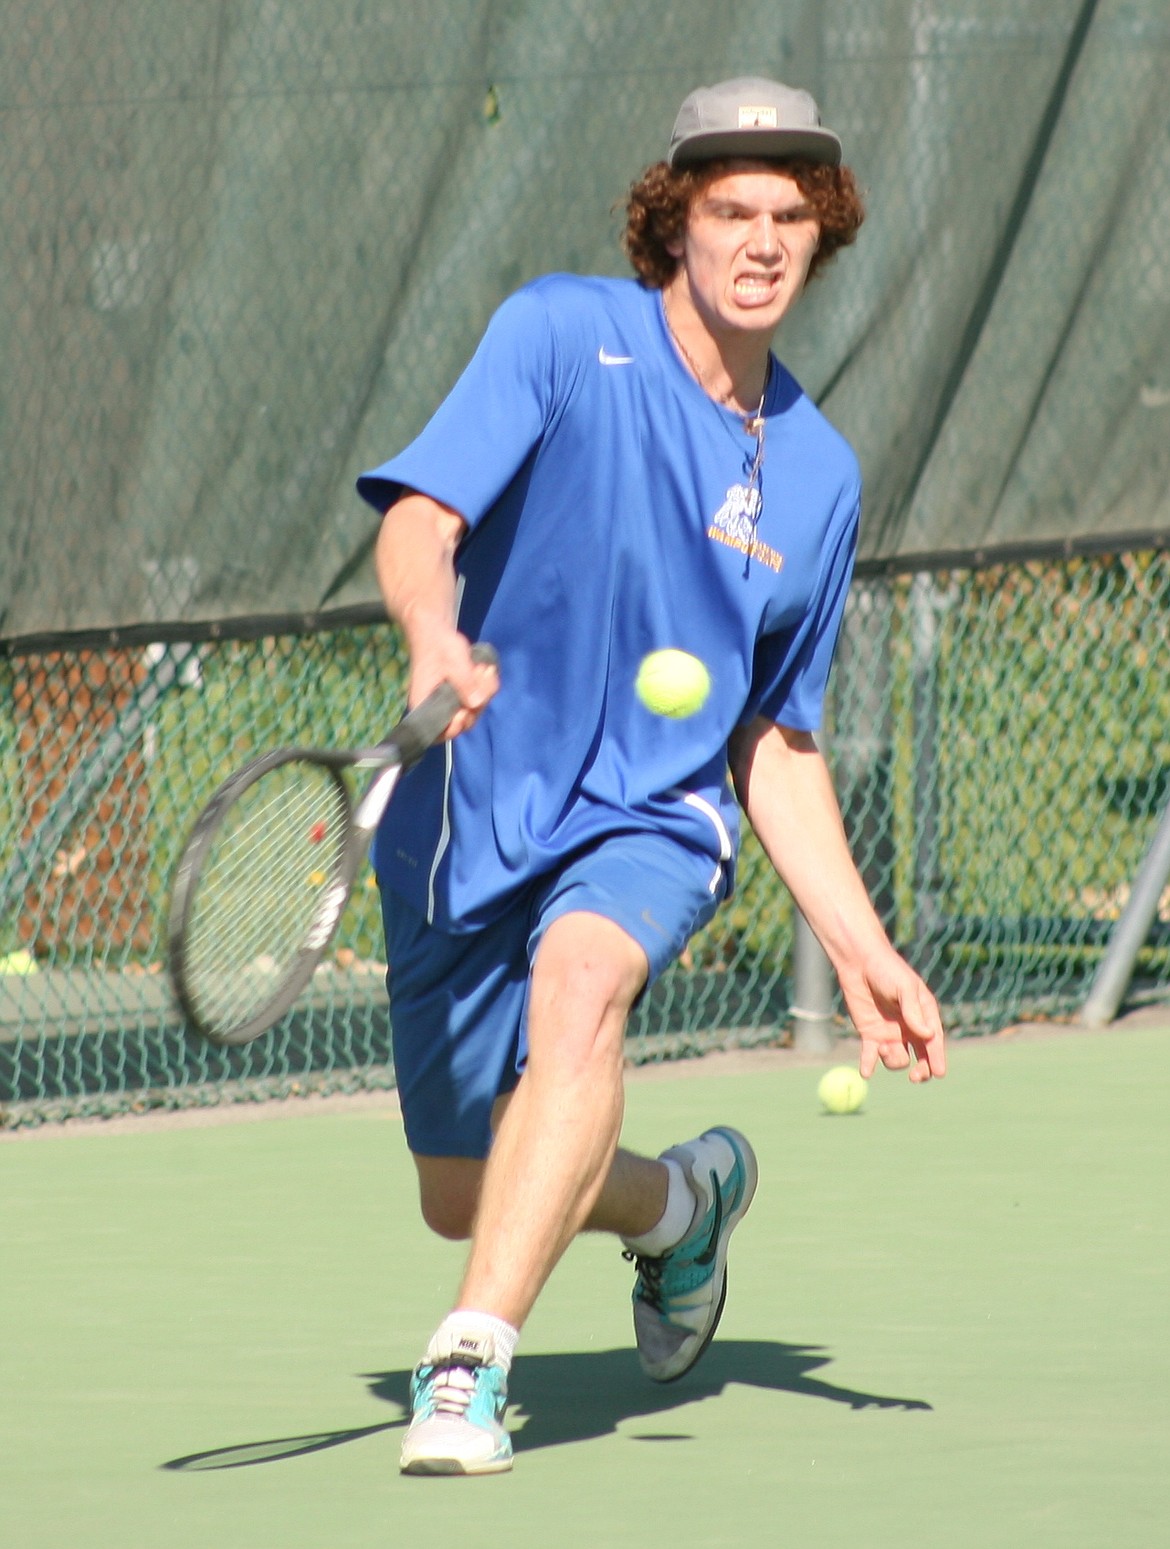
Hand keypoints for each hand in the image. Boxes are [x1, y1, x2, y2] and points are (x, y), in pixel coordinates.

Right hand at [407, 631, 498, 740]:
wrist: (437, 631)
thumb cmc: (439, 646)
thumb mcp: (453, 662)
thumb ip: (464, 683)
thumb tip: (476, 703)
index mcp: (424, 705)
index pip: (438, 733)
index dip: (454, 728)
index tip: (464, 712)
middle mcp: (438, 708)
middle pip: (464, 721)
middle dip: (477, 701)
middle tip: (479, 674)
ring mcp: (453, 702)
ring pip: (475, 709)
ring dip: (484, 690)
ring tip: (482, 668)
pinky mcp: (464, 695)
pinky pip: (480, 699)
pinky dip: (487, 686)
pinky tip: (486, 669)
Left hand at [837, 948, 946, 1083]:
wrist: (859, 962)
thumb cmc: (887, 970)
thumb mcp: (904, 988)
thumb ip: (913, 1011)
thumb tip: (927, 1035)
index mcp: (924, 1015)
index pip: (934, 1041)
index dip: (937, 1058)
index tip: (939, 1073)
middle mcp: (910, 1028)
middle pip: (921, 1058)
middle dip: (922, 1070)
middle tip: (916, 1077)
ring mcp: (890, 1034)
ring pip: (897, 1059)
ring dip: (892, 1060)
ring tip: (882, 1048)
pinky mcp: (870, 1035)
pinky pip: (871, 1056)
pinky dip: (869, 1065)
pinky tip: (865, 1072)